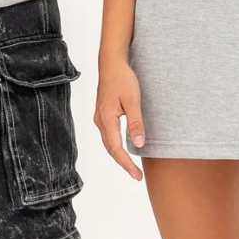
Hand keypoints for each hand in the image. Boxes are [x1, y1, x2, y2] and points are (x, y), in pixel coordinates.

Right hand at [94, 61, 145, 180]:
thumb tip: (138, 144)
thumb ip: (135, 123)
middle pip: (111, 149)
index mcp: (106, 120)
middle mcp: (100, 121)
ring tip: (131, 166)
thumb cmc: (122, 79)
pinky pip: (109, 135)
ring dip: (119, 155)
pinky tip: (124, 147)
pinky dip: (116, 145)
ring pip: (109, 143)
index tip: (137, 175)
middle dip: (123, 163)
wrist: (111, 63)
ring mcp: (100, 117)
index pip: (116, 149)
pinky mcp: (103, 114)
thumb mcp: (133, 101)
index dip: (127, 164)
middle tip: (137, 175)